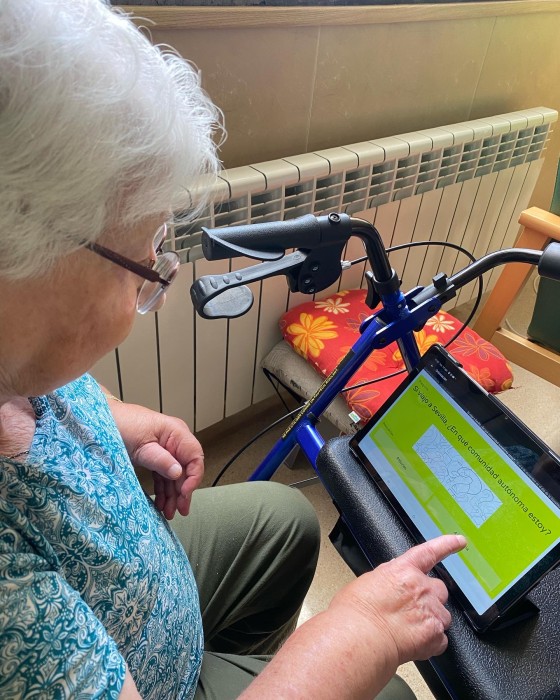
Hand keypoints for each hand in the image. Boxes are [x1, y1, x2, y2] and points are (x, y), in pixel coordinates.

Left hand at [107, 399, 203, 519]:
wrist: (100, 419)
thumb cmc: (121, 426)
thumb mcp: (141, 447)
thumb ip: (161, 460)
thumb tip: (178, 473)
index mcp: (176, 433)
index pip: (195, 457)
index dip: (193, 477)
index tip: (185, 493)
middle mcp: (175, 440)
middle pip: (186, 469)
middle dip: (183, 491)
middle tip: (180, 510)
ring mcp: (165, 448)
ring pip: (175, 475)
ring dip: (173, 494)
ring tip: (169, 512)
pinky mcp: (155, 455)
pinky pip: (163, 474)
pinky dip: (163, 489)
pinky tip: (162, 503)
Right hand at [329, 534, 465, 667]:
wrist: (359, 638)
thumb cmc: (354, 613)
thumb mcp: (366, 583)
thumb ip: (386, 581)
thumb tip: (389, 588)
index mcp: (402, 570)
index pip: (429, 552)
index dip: (447, 545)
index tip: (460, 541)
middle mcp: (421, 587)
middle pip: (438, 589)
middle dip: (429, 599)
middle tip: (411, 611)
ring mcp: (430, 611)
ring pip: (442, 615)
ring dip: (431, 621)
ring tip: (408, 631)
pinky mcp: (435, 635)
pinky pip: (440, 640)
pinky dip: (430, 643)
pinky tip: (412, 644)